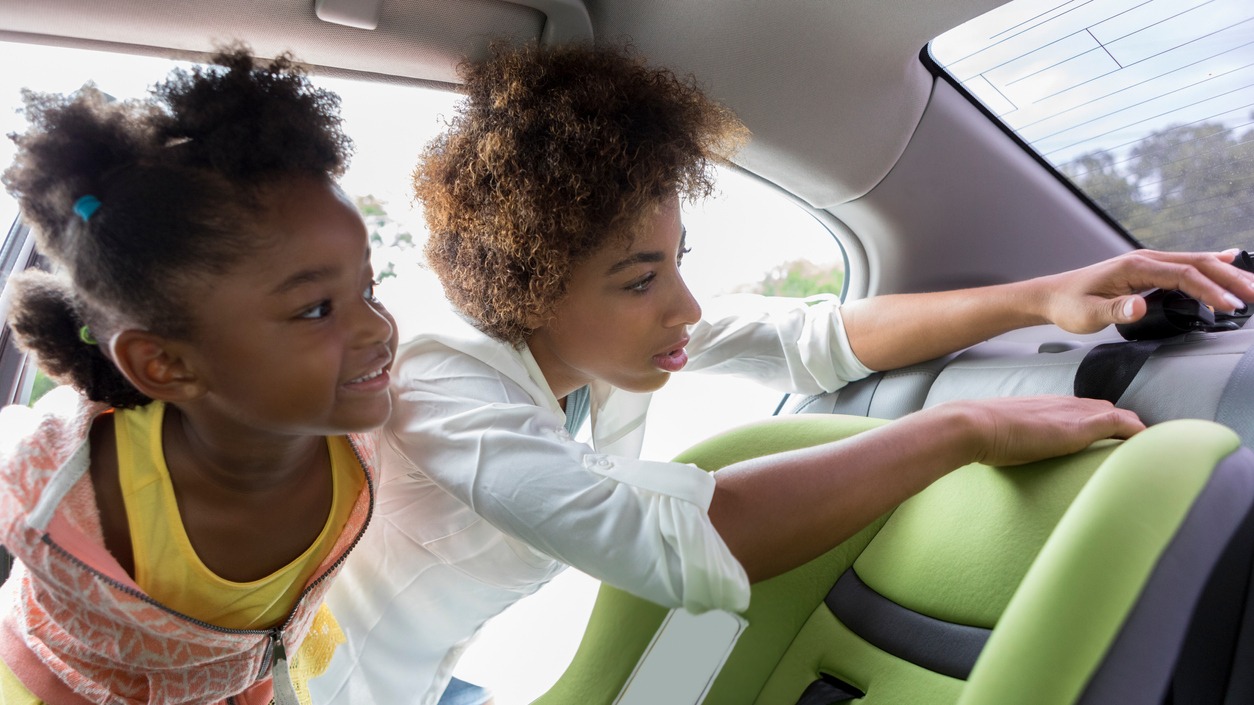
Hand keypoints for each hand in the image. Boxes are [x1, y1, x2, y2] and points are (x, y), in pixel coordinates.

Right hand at [937, 395, 1145, 466]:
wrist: (972, 425)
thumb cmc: (976, 434)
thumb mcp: (997, 436)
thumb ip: (1006, 441)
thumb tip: (994, 456)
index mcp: (1044, 406)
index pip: (1081, 409)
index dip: (1098, 420)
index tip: (1108, 436)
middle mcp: (1062, 404)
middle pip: (1104, 408)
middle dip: (1122, 423)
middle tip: (1135, 444)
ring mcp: (1073, 413)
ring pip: (1117, 414)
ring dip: (1132, 429)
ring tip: (1147, 447)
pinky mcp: (1080, 427)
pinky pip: (1121, 424)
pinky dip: (1137, 432)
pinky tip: (1151, 444)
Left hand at [1038, 249, 1253, 333]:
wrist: (1051, 295)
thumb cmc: (1068, 305)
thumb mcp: (1087, 314)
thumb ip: (1115, 311)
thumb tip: (1140, 306)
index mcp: (1134, 266)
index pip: (1184, 275)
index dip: (1210, 290)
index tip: (1230, 307)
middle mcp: (1145, 259)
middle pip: (1198, 263)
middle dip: (1230, 278)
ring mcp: (1148, 262)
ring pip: (1196, 262)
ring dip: (1225, 274)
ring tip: (1252, 287)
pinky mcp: (1148, 270)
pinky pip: (1186, 266)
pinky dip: (1210, 268)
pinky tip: (1229, 264)